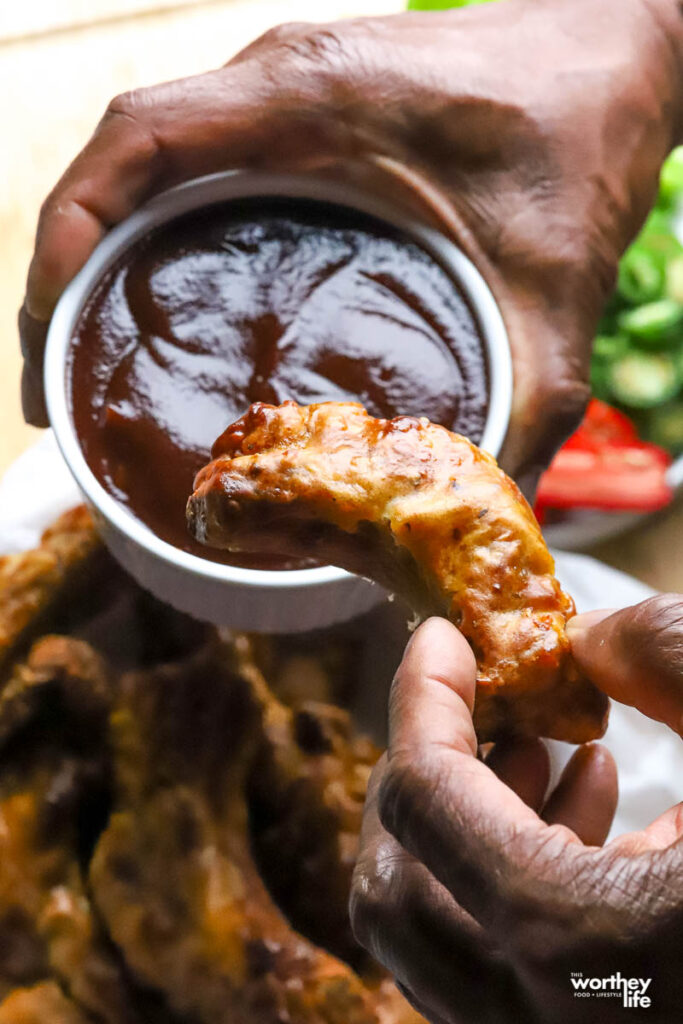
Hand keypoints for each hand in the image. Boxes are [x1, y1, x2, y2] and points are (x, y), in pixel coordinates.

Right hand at [19, 0, 682, 491]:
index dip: (68, 233)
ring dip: (98, 251)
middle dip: (64, 270)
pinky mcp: (301, 111)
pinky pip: (194, 162)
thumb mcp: (554, 295)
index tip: (49, 330)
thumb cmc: (580, 137)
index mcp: (312, 99)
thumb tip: (481, 512)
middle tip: (55, 386)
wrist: (619, 52)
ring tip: (82, 355)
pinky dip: (150, 229)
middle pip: (120, 164)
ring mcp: (284, 91)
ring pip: (147, 162)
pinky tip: (156, 304)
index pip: (139, 143)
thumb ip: (527, 409)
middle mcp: (277, 81)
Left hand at [350, 599, 682, 1023]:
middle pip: (391, 883)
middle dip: (424, 775)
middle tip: (487, 713)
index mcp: (563, 933)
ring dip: (471, 827)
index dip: (422, 697)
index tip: (441, 643)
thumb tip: (588, 637)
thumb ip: (671, 661)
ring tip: (547, 752)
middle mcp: (533, 1009)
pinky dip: (518, 882)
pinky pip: (498, 967)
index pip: (421, 794)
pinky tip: (598, 813)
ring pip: (436, 934)